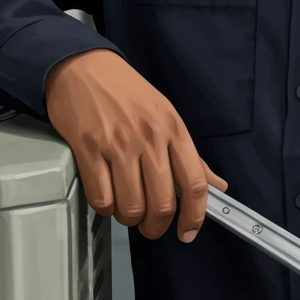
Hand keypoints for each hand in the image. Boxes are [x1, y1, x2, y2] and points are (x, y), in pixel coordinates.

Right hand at [44, 49, 227, 240]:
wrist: (82, 66)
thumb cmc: (125, 91)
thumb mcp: (166, 115)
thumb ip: (191, 155)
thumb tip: (217, 185)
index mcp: (174, 130)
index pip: (195, 183)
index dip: (194, 216)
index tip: (188, 232)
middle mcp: (149, 138)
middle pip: (162, 203)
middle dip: (156, 226)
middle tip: (150, 226)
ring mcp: (118, 144)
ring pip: (131, 206)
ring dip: (129, 218)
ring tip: (127, 211)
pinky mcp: (88, 149)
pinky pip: (101, 197)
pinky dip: (105, 208)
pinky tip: (106, 198)